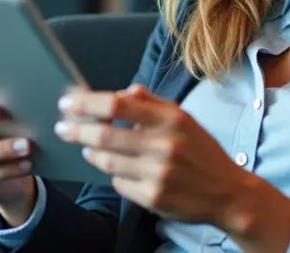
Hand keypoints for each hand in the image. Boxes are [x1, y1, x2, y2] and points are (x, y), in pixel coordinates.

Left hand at [55, 84, 289, 249]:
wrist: (226, 192)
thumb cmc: (201, 151)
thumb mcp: (183, 118)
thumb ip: (152, 103)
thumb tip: (124, 92)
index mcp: (171, 119)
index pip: (119, 104)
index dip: (88, 103)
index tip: (69, 103)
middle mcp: (164, 145)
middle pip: (105, 133)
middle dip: (77, 129)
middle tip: (63, 127)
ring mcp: (158, 173)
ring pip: (107, 161)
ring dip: (91, 151)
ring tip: (86, 146)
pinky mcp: (153, 198)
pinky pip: (119, 183)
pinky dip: (113, 174)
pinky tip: (115, 168)